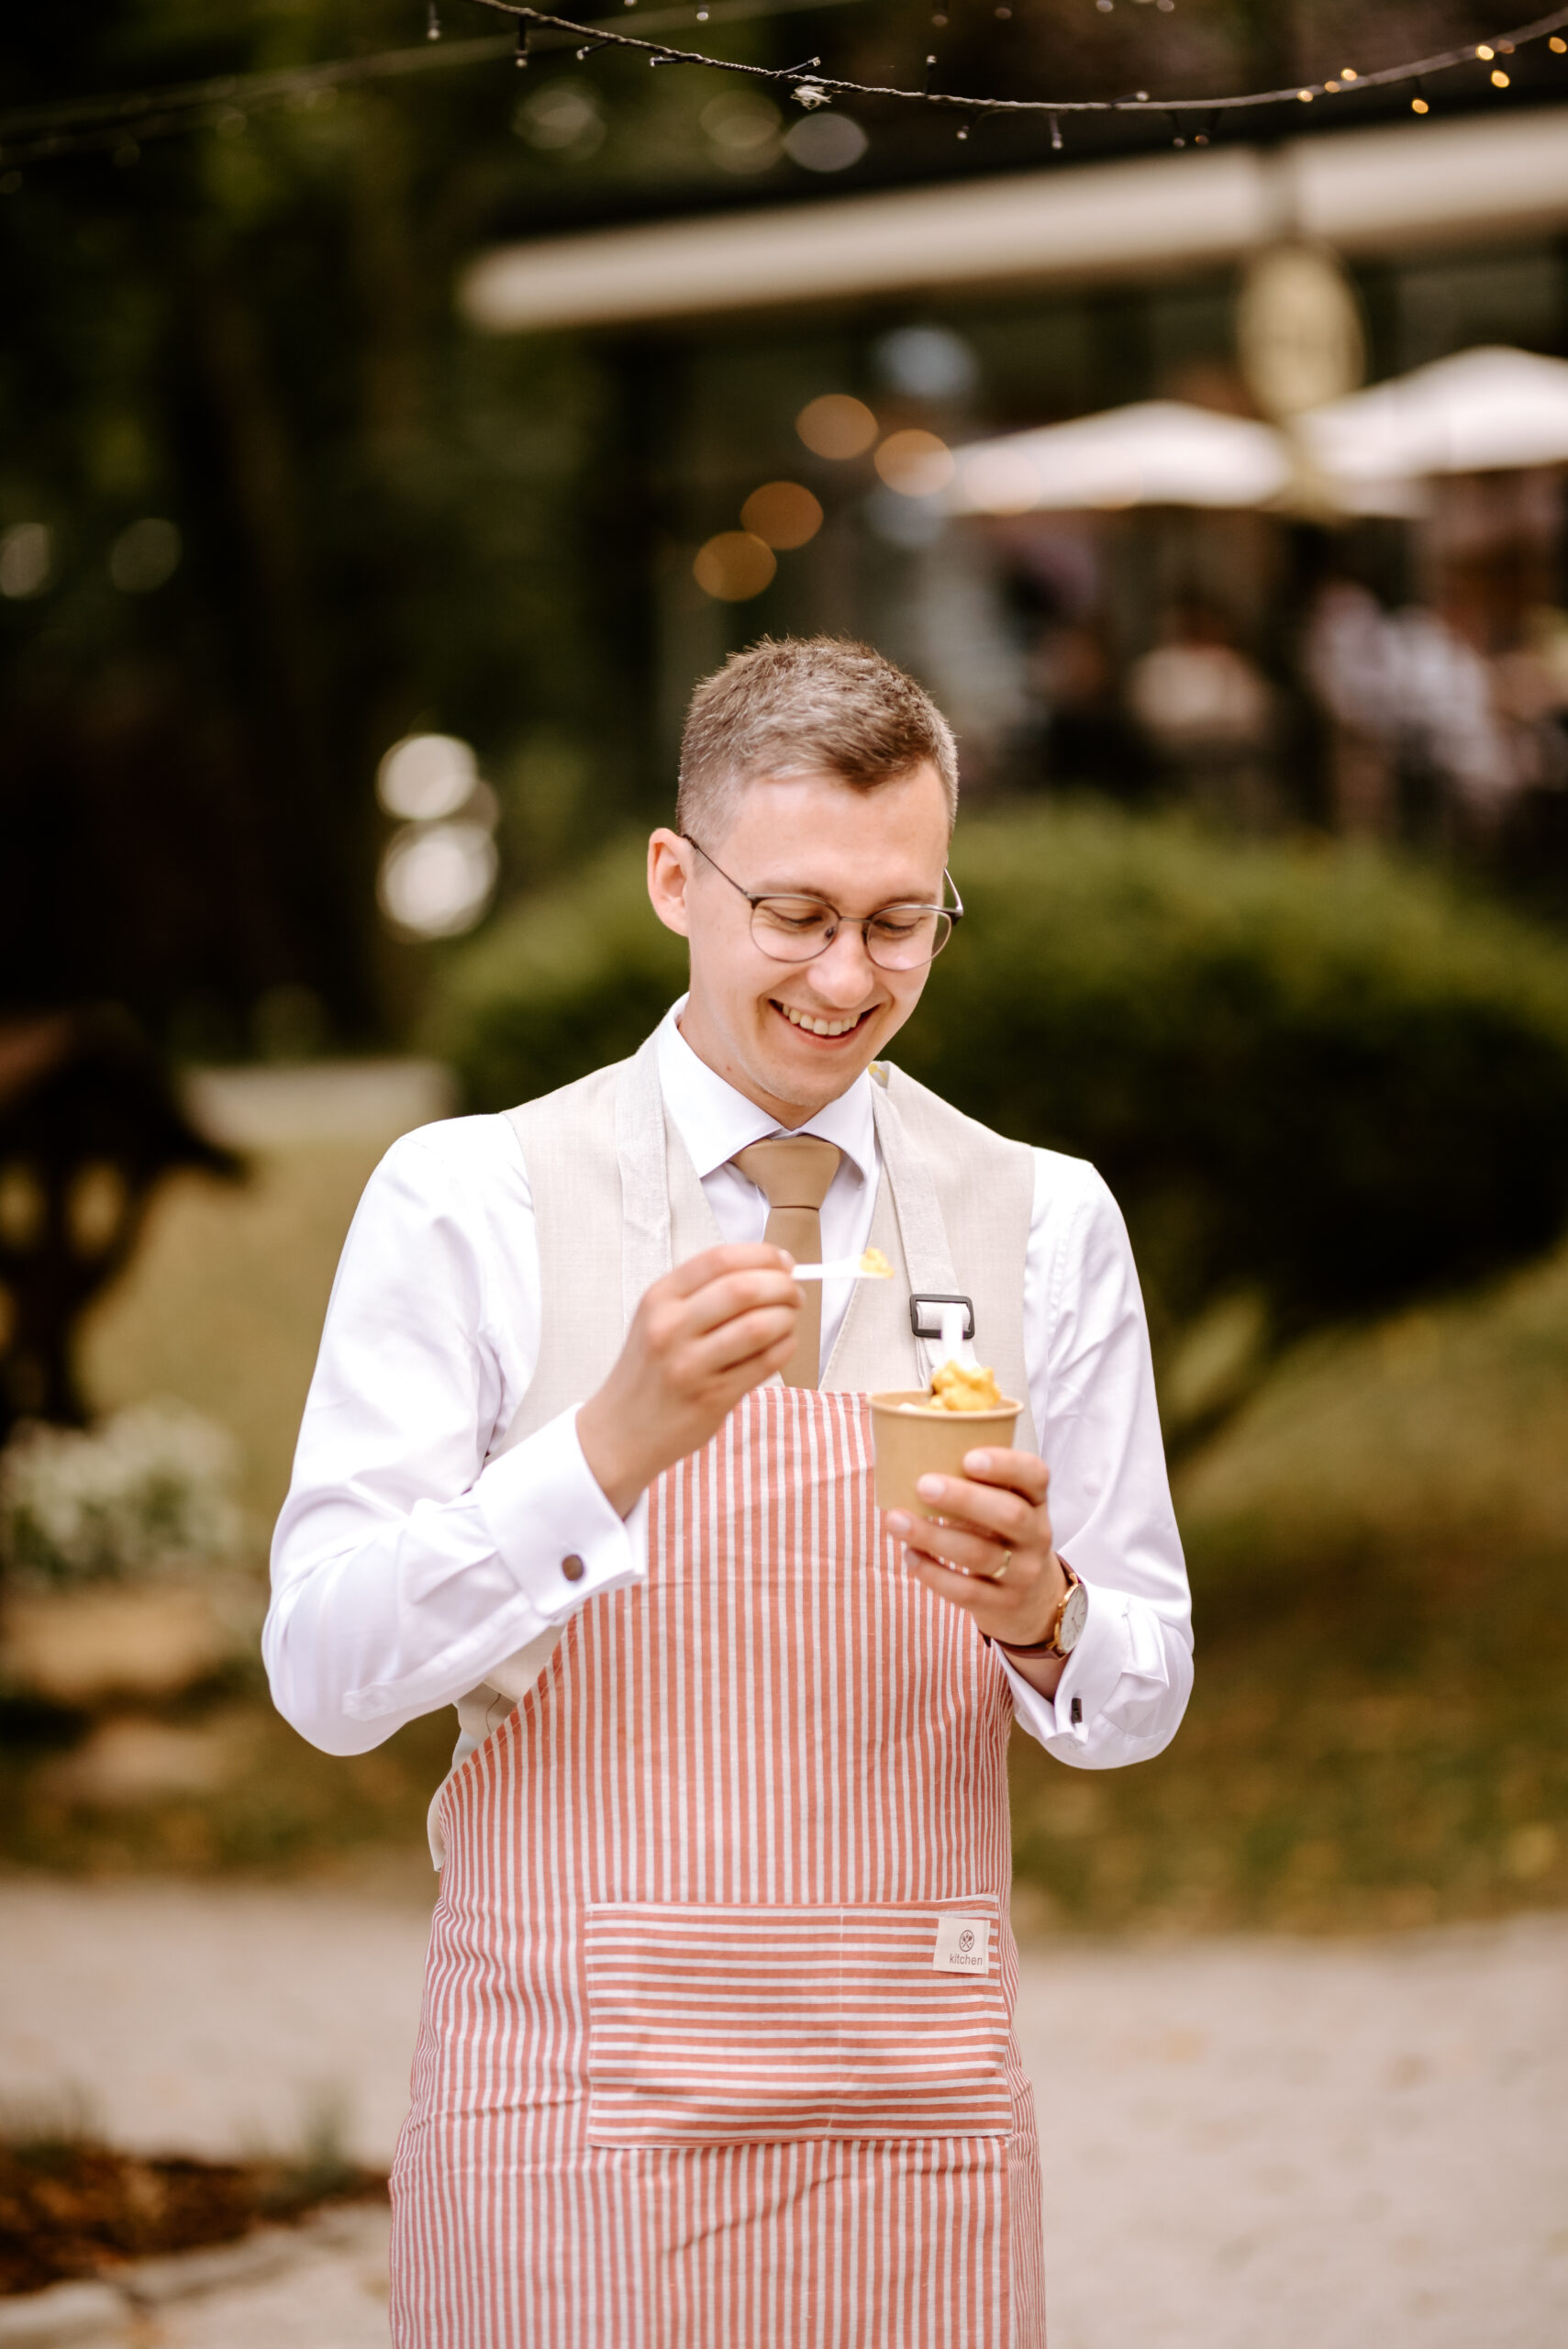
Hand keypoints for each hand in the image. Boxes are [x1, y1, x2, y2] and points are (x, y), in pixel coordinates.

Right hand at [577, 1243, 801, 1514]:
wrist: (620, 1430)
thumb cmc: (650, 1369)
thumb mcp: (659, 1317)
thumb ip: (705, 1292)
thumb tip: (772, 1268)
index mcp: (660, 1298)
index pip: (719, 1259)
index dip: (762, 1256)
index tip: (784, 1262)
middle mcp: (670, 1327)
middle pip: (743, 1289)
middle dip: (782, 1286)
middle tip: (794, 1294)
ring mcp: (689, 1365)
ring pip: (759, 1327)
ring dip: (786, 1319)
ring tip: (788, 1320)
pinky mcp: (711, 1397)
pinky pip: (764, 1364)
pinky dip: (785, 1348)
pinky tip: (783, 1345)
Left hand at [886, 1449, 1069, 1697]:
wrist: (1032, 1600)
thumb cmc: (1000, 1535)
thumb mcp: (1002, 1504)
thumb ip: (972, 1479)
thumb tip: (908, 1434)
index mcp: (1035, 1500)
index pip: (1035, 1475)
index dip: (1005, 1464)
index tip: (968, 1457)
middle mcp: (1036, 1535)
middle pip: (1009, 1515)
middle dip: (963, 1499)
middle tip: (922, 1485)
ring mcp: (1022, 1573)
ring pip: (980, 1554)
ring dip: (934, 1536)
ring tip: (895, 1520)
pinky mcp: (1001, 1604)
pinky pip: (965, 1591)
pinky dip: (932, 1573)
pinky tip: (910, 1555)